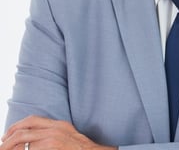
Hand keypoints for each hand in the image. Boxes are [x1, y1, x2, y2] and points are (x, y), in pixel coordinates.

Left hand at [1, 116, 115, 149]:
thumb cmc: (81, 149)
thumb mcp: (69, 136)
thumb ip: (54, 133)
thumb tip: (34, 138)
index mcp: (59, 125)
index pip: (31, 120)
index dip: (16, 127)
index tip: (7, 135)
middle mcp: (55, 129)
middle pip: (24, 130)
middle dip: (8, 139)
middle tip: (2, 147)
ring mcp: (53, 139)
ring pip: (23, 140)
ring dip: (10, 147)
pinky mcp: (51, 148)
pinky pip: (29, 149)